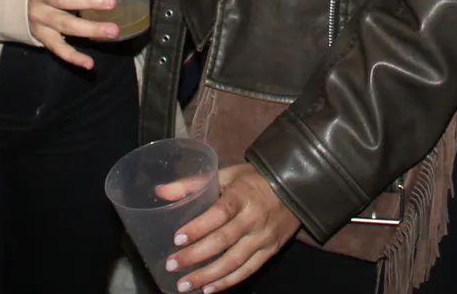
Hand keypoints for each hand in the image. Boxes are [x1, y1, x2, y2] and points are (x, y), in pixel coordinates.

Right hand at [26, 0, 121, 69]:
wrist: (17, 1)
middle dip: (87, 1)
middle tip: (111, 2)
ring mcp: (40, 18)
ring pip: (64, 24)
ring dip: (90, 29)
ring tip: (113, 31)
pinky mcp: (42, 36)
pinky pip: (58, 48)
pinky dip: (73, 57)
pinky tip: (89, 63)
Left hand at [165, 164, 300, 291]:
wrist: (296, 187)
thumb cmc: (254, 180)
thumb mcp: (227, 174)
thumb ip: (194, 184)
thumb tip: (161, 192)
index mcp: (242, 195)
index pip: (219, 213)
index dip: (199, 227)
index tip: (177, 239)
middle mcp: (254, 219)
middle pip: (223, 241)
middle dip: (195, 256)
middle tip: (172, 265)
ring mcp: (263, 238)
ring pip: (233, 262)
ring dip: (207, 276)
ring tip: (184, 285)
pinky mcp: (270, 251)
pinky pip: (247, 271)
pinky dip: (227, 282)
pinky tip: (208, 289)